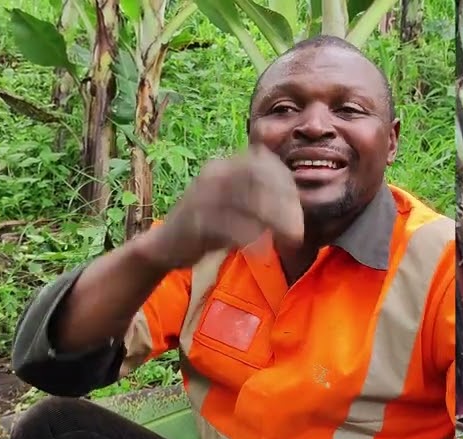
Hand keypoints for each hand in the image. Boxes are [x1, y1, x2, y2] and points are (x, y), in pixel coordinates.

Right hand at [139, 144, 302, 270]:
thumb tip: (297, 206)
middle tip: (298, 232)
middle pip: (260, 179)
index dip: (287, 185)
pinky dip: (250, 238)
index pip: (265, 163)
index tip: (299, 211)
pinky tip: (260, 251)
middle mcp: (214, 174)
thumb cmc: (206, 228)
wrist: (164, 247)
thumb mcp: (234, 205)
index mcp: (225, 166)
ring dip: (274, 222)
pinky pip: (229, 226)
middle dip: (285, 205)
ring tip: (288, 242)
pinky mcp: (195, 221)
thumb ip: (259, 198)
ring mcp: (203, 196)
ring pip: (248, 200)